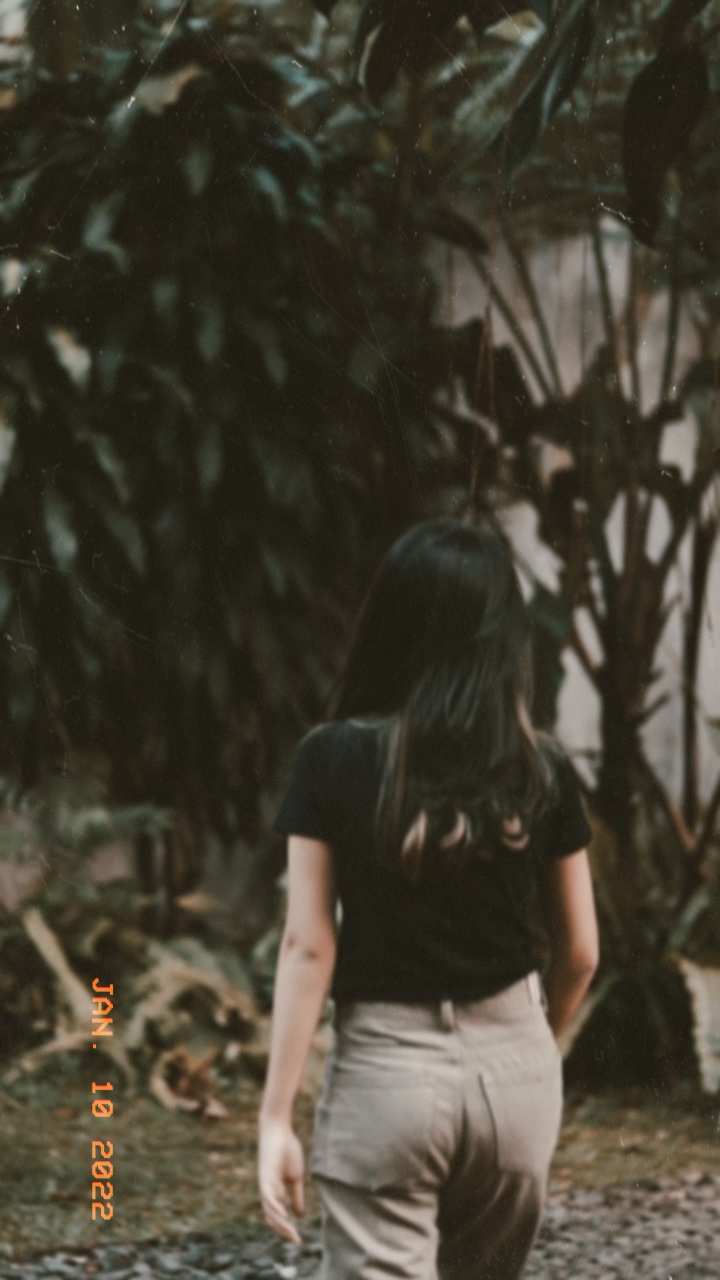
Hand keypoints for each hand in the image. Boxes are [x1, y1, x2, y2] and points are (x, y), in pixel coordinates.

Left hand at [257, 1118, 304, 1244]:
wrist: (279, 1130)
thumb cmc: (287, 1150)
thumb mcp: (296, 1177)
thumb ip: (296, 1195)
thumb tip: (299, 1215)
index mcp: (274, 1192)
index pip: (277, 1217)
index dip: (286, 1229)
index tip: (298, 1240)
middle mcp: (267, 1192)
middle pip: (272, 1218)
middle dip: (284, 1231)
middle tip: (296, 1241)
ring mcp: (265, 1185)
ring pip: (270, 1211)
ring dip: (281, 1224)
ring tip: (292, 1234)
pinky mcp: (265, 1177)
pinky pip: (268, 1197)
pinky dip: (275, 1208)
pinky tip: (283, 1216)